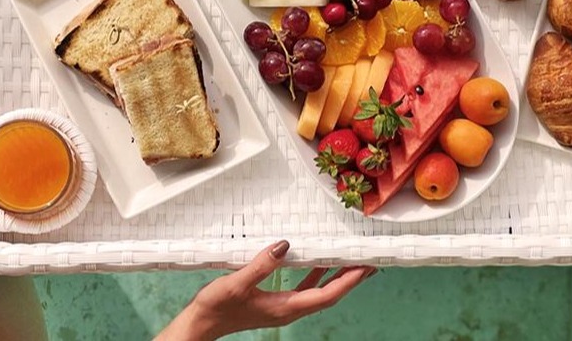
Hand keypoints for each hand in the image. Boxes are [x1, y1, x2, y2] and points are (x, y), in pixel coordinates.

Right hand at [156, 241, 373, 339]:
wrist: (201, 325)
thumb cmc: (216, 307)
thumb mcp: (237, 283)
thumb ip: (262, 265)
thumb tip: (286, 246)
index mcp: (286, 307)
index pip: (326, 294)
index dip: (348, 280)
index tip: (365, 266)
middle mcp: (290, 310)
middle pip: (329, 295)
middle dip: (351, 279)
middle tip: (370, 262)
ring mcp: (283, 308)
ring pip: (319, 293)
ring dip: (336, 278)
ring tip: (352, 262)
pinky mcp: (275, 304)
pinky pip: (304, 290)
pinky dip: (316, 277)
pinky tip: (318, 265)